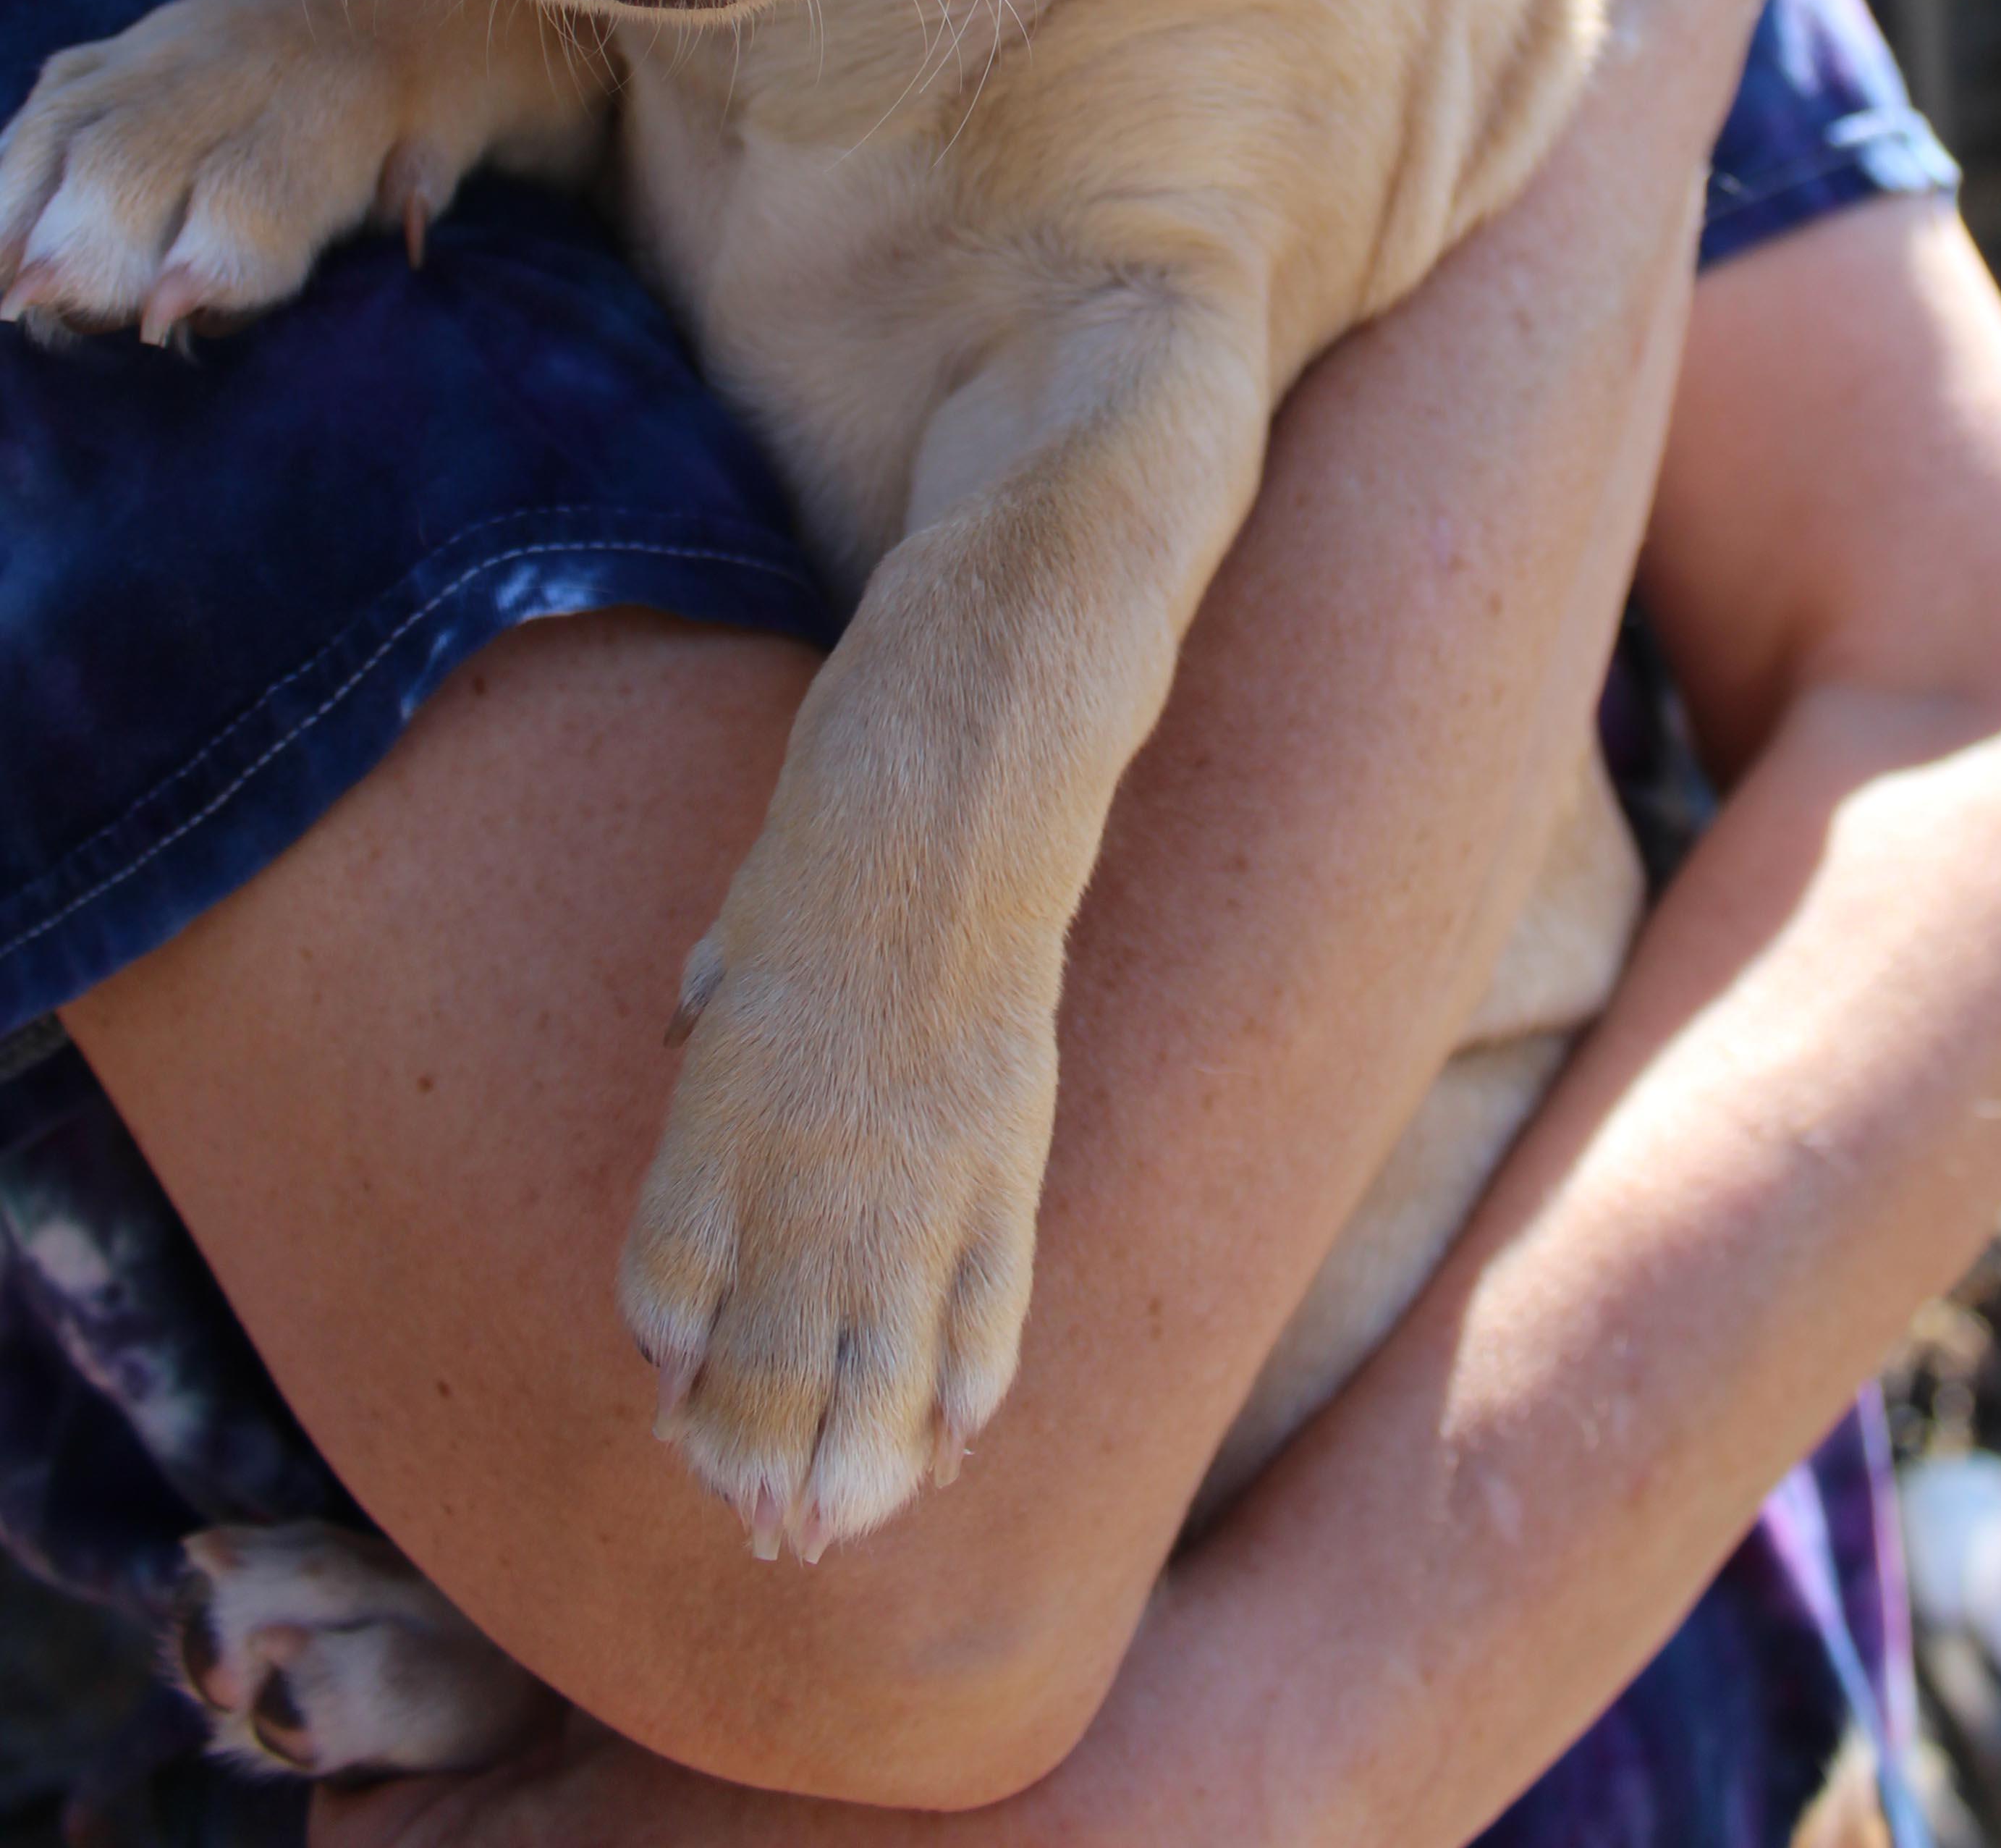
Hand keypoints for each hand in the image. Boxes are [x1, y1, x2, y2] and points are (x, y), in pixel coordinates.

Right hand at [0, 0, 431, 337]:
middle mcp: (232, 63)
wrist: (390, 18)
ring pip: (63, 127)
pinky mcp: (115, 51)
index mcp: (328, 98)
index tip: (162, 320)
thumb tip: (409, 230)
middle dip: (88, 249)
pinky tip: (1, 248)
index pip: (251, 188)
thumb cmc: (418, 120)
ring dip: (19, 216)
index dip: (207, 260)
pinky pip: (44, 108)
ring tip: (4, 297)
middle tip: (64, 318)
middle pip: (127, 158)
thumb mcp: (446, 150)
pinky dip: (10, 179)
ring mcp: (161, 49)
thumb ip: (419, 189)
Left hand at [620, 834, 1054, 1561]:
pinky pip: (987, 1310)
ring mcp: (913, 1177)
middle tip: (755, 1521)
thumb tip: (706, 1065)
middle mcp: (805, 1171)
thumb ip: (713, 1049)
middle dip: (753, 1460)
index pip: (666, 1291)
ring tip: (834, 1524)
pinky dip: (966, 1388)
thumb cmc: (825, 861)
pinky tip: (948, 1441)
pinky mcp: (1004, 1162)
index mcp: (717, 1116)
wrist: (950, 806)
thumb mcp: (728, 954)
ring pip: (877, 1370)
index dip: (668, 1360)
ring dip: (853, 1466)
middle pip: (765, 1364)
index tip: (674, 1401)